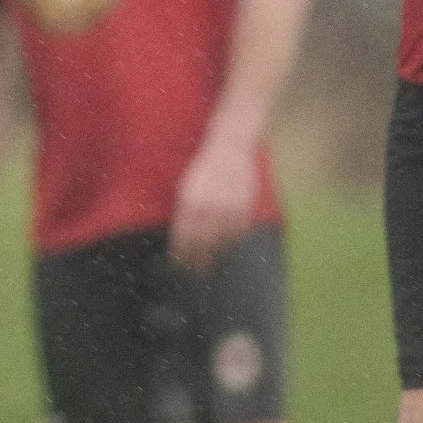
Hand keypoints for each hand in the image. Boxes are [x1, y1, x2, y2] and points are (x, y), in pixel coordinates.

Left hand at [168, 135, 257, 272]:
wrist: (230, 150)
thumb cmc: (203, 169)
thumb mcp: (185, 187)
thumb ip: (185, 212)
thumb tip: (182, 237)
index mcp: (191, 203)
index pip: (184, 237)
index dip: (181, 253)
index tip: (177, 263)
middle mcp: (210, 209)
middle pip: (202, 244)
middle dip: (197, 261)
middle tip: (194, 272)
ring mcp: (230, 210)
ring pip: (221, 242)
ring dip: (215, 256)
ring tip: (209, 266)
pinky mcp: (245, 209)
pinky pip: (238, 234)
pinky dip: (231, 244)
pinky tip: (225, 250)